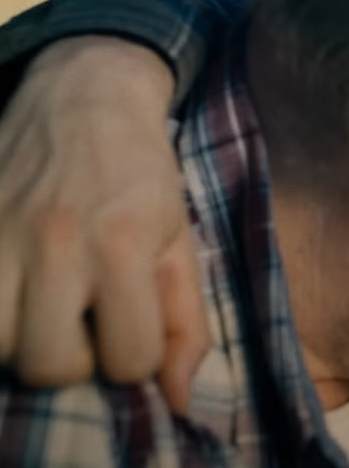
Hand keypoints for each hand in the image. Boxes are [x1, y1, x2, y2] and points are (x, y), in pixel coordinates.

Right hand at [0, 37, 209, 412]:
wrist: (85, 96)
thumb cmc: (141, 176)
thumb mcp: (179, 240)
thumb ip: (187, 321)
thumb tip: (179, 396)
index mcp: (123, 243)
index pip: (127, 359)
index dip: (132, 357)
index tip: (129, 326)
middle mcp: (56, 239)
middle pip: (49, 364)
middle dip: (71, 357)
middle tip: (79, 321)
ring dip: (18, 340)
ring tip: (39, 308)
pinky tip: (12, 289)